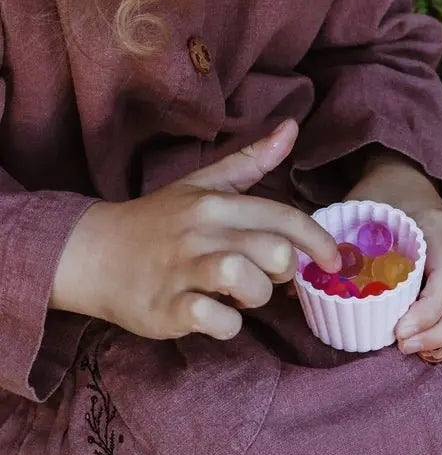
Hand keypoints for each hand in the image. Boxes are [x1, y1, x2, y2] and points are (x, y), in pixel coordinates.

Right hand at [51, 120, 339, 340]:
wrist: (95, 252)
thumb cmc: (158, 219)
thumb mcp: (202, 183)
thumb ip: (250, 160)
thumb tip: (291, 127)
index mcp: (215, 203)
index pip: (284, 218)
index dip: (318, 241)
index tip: (333, 260)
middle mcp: (201, 233)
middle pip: (274, 252)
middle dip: (284, 271)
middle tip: (267, 275)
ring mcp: (182, 271)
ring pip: (246, 283)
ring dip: (256, 298)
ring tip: (240, 296)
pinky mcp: (166, 308)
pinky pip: (215, 322)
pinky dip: (226, 326)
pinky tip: (215, 316)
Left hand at [345, 148, 441, 353]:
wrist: (403, 173)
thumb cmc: (377, 196)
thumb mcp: (352, 210)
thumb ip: (329, 245)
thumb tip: (292, 289)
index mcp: (433, 225)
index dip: (428, 313)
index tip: (398, 334)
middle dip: (440, 330)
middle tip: (402, 346)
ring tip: (418, 346)